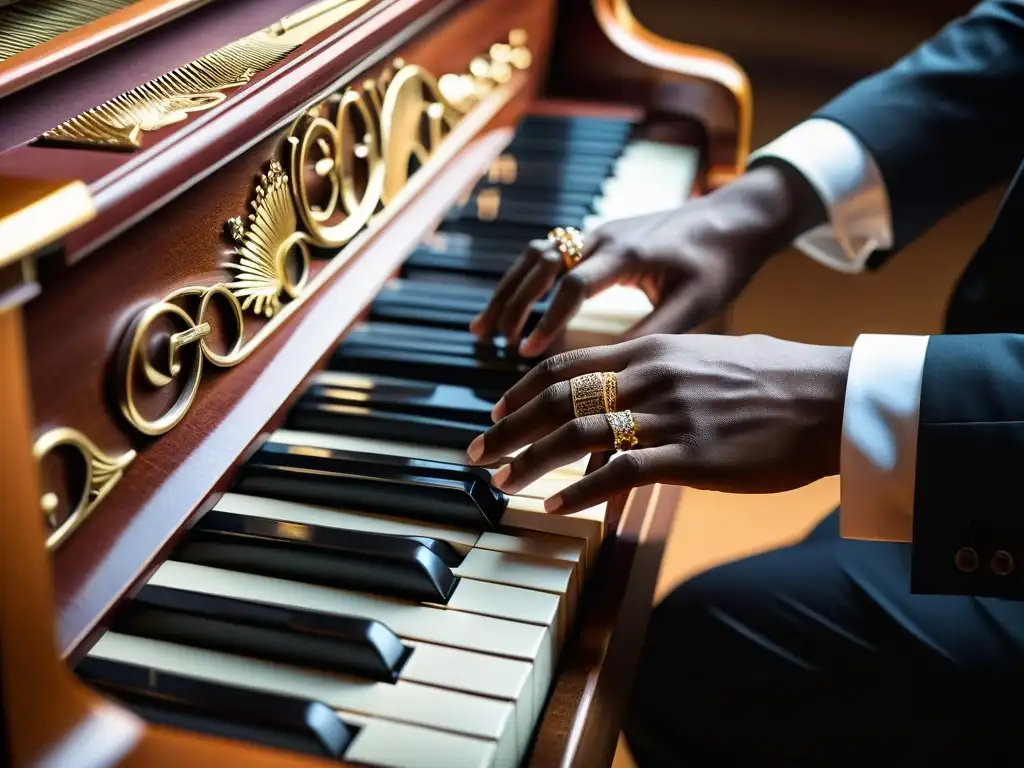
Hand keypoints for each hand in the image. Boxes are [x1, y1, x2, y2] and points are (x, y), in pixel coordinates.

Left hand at [465, 334, 850, 514]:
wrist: (832, 396)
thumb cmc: (777, 376)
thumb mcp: (710, 354)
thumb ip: (662, 367)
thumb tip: (630, 382)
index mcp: (653, 348)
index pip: (567, 364)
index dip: (522, 390)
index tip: (496, 411)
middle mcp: (651, 376)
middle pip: (558, 400)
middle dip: (510, 428)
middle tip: (477, 451)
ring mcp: (670, 416)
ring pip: (579, 435)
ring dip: (531, 460)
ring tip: (502, 481)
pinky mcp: (693, 457)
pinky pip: (622, 472)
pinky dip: (582, 490)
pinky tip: (557, 506)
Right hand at [469, 164, 825, 355]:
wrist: (735, 218)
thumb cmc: (720, 264)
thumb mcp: (694, 305)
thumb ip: (651, 334)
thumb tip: (609, 373)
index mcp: (629, 253)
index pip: (574, 284)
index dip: (549, 319)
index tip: (528, 353)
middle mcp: (605, 235)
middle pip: (541, 262)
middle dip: (513, 303)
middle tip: (494, 342)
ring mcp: (598, 232)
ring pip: (536, 254)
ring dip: (508, 290)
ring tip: (483, 330)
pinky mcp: (598, 236)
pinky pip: (547, 253)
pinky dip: (522, 281)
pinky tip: (508, 309)